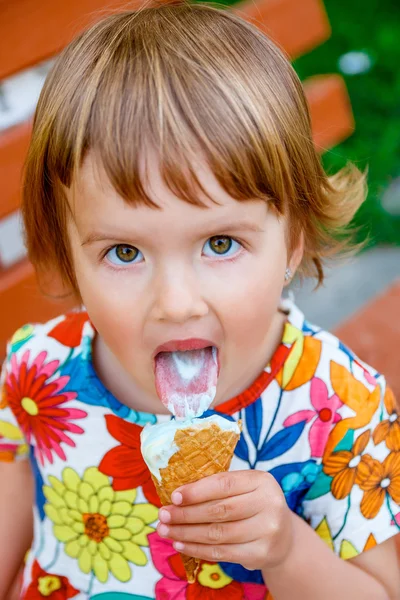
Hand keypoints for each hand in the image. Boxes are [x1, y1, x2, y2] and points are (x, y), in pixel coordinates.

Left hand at [157, 470, 292, 570]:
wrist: (284, 537)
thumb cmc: (254, 505)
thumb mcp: (245, 488)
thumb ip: (218, 487)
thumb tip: (177, 495)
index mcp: (261, 480)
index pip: (224, 484)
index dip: (197, 491)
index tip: (174, 496)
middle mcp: (269, 504)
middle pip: (219, 510)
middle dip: (186, 513)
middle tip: (163, 515)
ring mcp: (267, 531)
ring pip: (217, 534)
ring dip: (186, 533)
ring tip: (166, 531)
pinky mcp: (260, 554)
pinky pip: (221, 553)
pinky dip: (197, 549)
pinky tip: (181, 544)